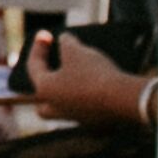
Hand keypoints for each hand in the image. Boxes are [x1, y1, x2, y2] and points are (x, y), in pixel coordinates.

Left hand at [21, 26, 153, 131]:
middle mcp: (57, 109)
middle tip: (51, 73)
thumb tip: (64, 40)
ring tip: (77, 74)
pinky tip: (98, 85)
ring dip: (69, 93)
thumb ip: (66, 42)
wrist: (123, 100)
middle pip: (42, 101)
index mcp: (44, 90)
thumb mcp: (76, 50)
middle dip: (45, 88)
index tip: (45, 35)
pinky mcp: (96, 123)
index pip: (33, 66)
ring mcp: (77, 118)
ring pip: (66, 107)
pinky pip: (88, 109)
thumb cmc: (93, 73)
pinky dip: (90, 98)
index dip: (38, 47)